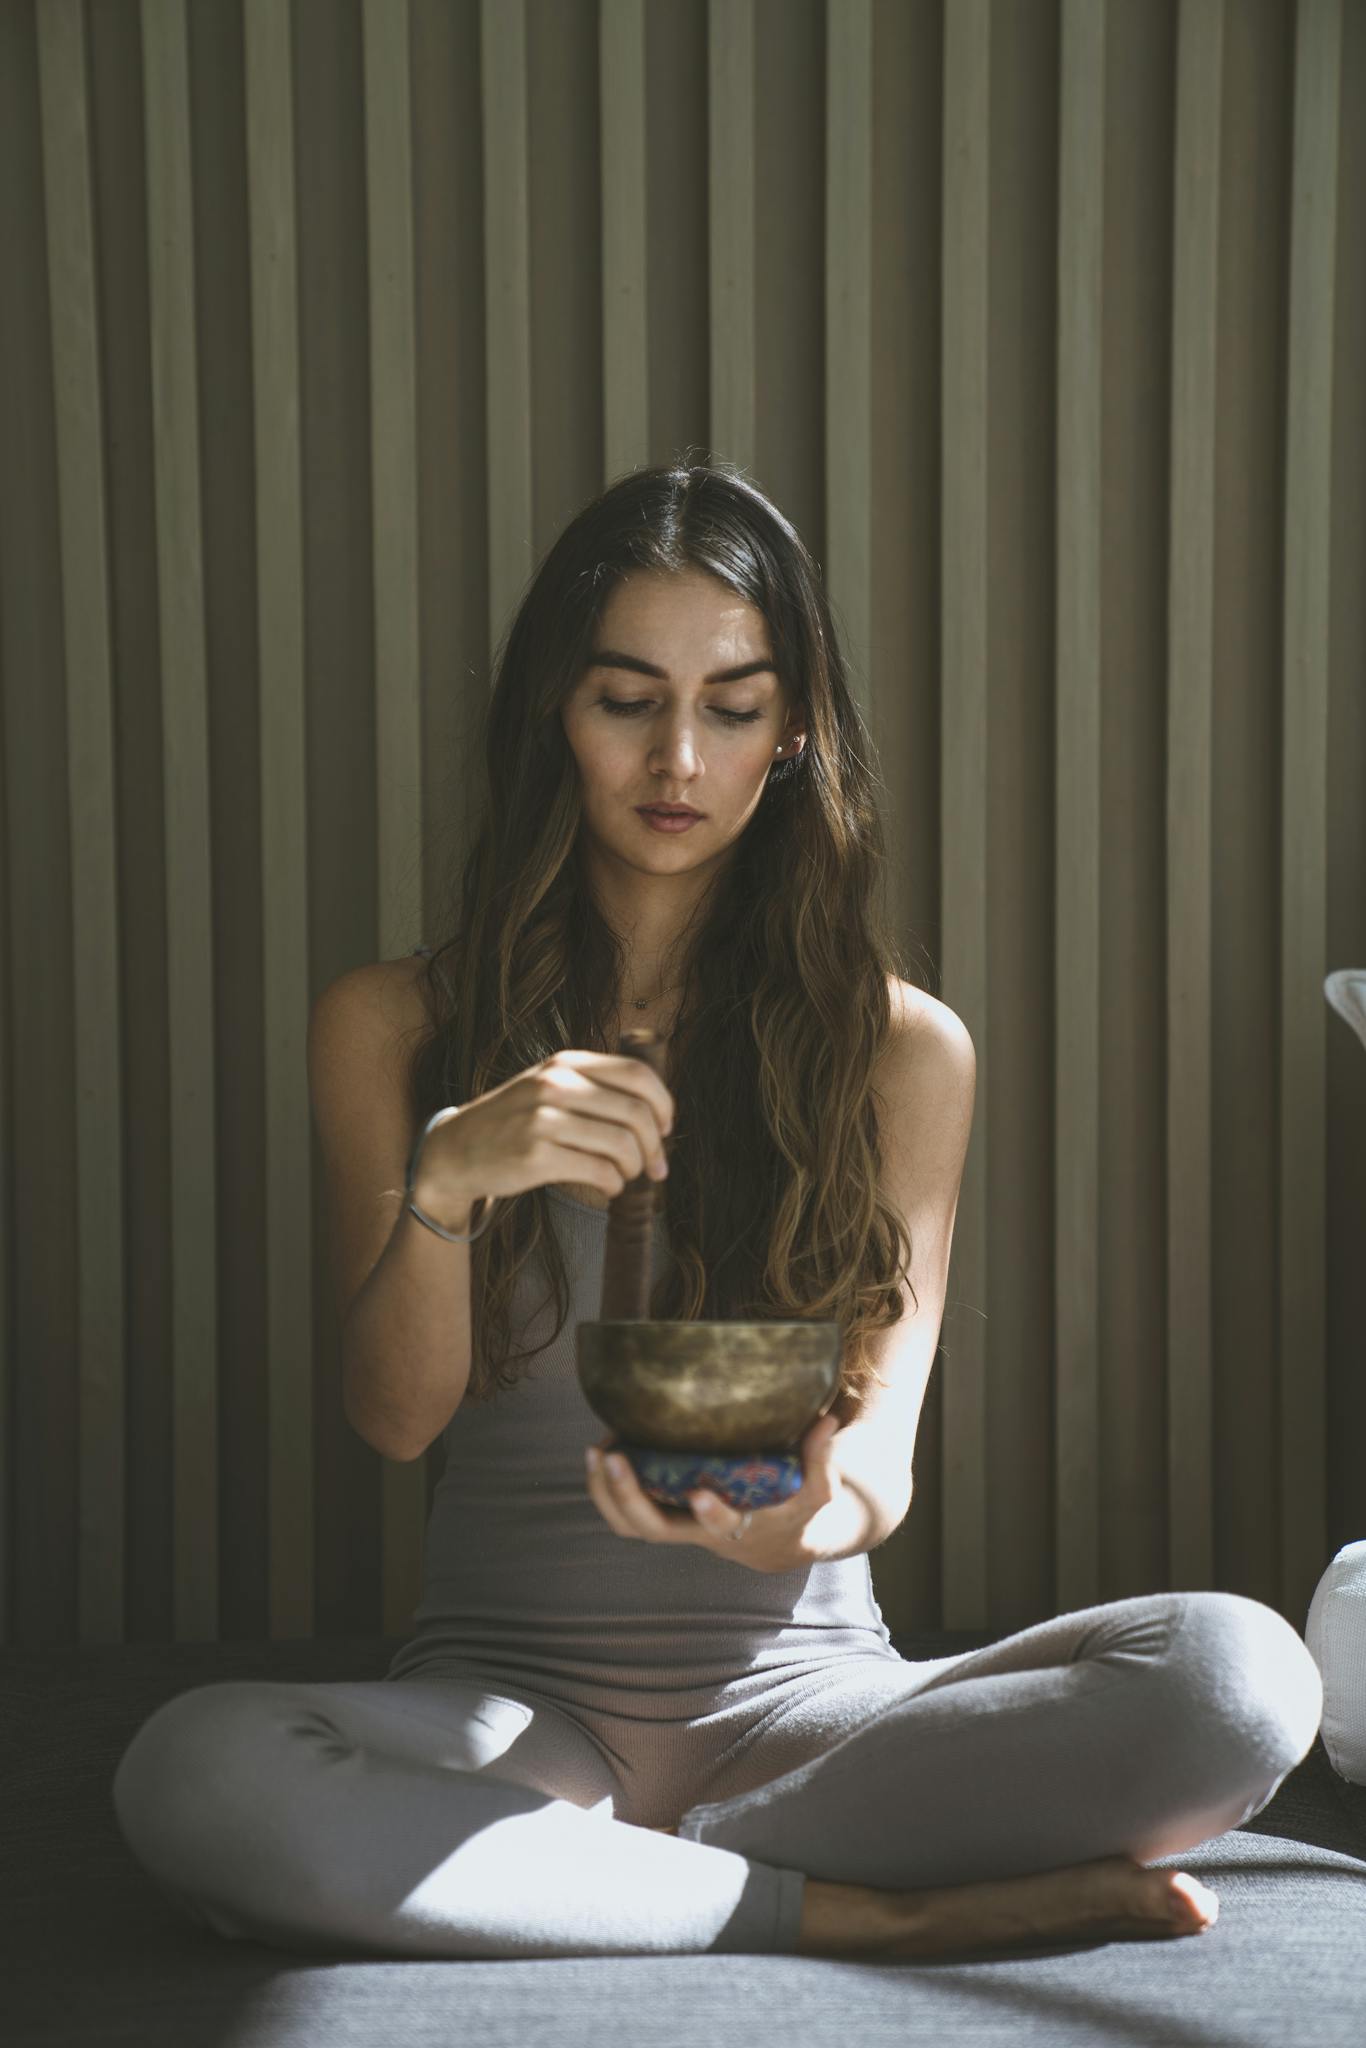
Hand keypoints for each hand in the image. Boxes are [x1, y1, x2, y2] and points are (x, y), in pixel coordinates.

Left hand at [583, 1412, 845, 1572]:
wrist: (776, 1543)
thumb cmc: (796, 1509)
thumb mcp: (818, 1490)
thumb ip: (821, 1459)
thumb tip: (826, 1420)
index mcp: (741, 1526)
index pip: (724, 1527)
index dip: (712, 1513)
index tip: (702, 1492)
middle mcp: (701, 1532)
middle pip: (655, 1529)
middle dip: (629, 1495)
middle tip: (612, 1456)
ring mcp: (677, 1526)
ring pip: (630, 1526)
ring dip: (605, 1493)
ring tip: (595, 1450)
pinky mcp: (663, 1514)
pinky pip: (624, 1513)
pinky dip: (605, 1488)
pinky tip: (601, 1449)